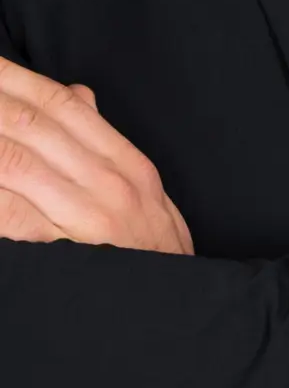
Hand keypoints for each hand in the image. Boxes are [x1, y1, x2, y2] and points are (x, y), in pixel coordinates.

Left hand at [0, 57, 193, 254]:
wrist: (173, 309)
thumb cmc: (152, 253)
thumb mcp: (144, 192)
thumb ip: (105, 143)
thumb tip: (77, 95)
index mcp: (128, 166)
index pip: (64, 106)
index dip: (16, 77)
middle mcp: (109, 186)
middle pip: (30, 124)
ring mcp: (86, 220)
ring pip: (11, 159)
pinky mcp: (62, 253)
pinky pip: (7, 212)